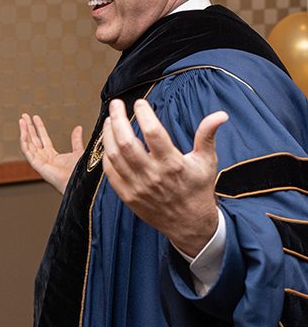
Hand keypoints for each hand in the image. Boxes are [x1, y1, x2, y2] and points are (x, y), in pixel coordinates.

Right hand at [19, 113, 82, 193]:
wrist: (76, 181)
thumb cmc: (78, 172)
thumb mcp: (78, 152)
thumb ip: (76, 140)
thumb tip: (78, 128)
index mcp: (52, 155)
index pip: (43, 138)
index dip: (39, 127)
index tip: (35, 117)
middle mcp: (43, 158)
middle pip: (33, 139)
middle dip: (28, 127)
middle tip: (24, 116)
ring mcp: (38, 161)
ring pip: (28, 143)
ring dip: (24, 131)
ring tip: (21, 120)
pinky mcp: (36, 164)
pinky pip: (27, 151)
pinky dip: (24, 141)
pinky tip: (23, 131)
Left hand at [102, 99, 226, 256]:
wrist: (190, 224)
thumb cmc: (198, 189)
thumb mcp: (206, 161)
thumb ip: (207, 135)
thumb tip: (220, 114)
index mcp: (173, 164)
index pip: (154, 133)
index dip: (144, 114)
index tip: (140, 102)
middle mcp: (153, 175)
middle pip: (127, 142)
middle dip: (118, 119)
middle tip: (116, 104)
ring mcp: (138, 187)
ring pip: (114, 155)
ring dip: (108, 134)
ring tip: (109, 120)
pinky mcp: (128, 196)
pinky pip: (110, 172)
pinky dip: (106, 155)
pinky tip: (108, 142)